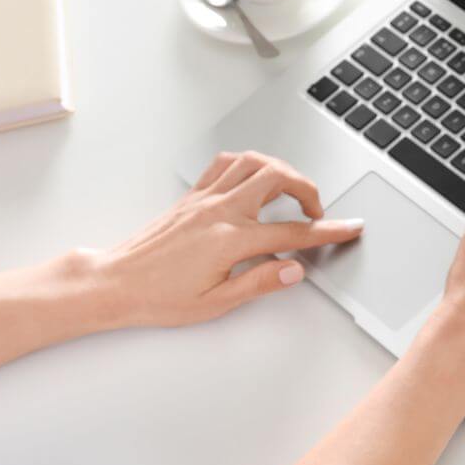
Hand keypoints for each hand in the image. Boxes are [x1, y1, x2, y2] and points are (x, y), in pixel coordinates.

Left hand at [91, 151, 362, 327]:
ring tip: (291, 188)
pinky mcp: (191, 196)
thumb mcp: (216, 303)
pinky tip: (253, 178)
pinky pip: (224, 164)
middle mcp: (219, 211)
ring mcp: (204, 198)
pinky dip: (247, 164)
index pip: (292, 233)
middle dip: (307, 189)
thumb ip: (260, 282)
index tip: (349, 228)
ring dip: (279, 169)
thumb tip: (294, 271)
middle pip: (278, 179)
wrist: (115, 283)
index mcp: (231, 240)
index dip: (328, 231)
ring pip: (252, 162)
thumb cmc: (158, 297)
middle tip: (317, 209)